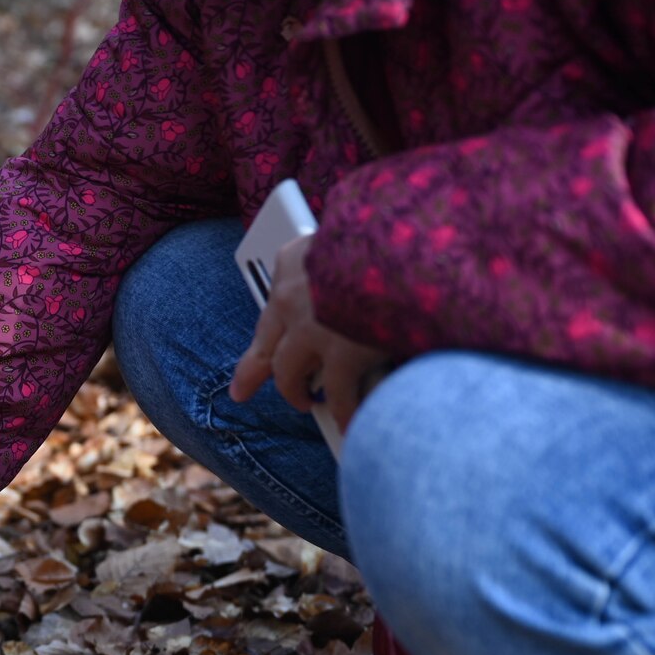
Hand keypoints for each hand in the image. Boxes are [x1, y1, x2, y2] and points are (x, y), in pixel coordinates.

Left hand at [230, 234, 388, 431]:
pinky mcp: (343, 355)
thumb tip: (370, 250)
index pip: (275, 295)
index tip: (264, 332)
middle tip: (243, 387)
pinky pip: (339, 395)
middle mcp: (293, 296)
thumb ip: (349, 251)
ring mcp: (312, 329)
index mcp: (296, 260)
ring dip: (296, 392)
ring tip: (305, 404)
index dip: (271, 318)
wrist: (411, 242)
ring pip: (289, 374)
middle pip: (266, 341)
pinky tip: (348, 423)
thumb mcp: (359, 231)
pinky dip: (345, 411)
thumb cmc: (395, 231)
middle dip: (254, 369)